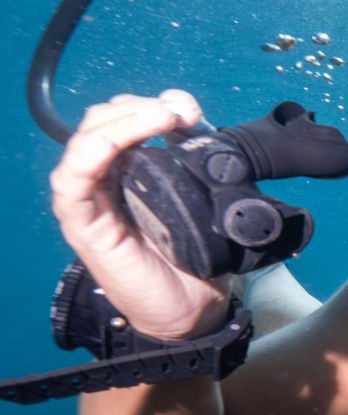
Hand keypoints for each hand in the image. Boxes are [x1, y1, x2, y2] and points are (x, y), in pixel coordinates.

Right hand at [49, 90, 230, 339]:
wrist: (193, 310)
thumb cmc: (195, 259)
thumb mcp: (205, 203)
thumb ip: (200, 168)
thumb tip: (207, 130)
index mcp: (132, 170)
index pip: (126, 118)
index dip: (153, 105)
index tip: (192, 110)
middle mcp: (106, 179)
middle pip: (104, 120)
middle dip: (141, 106)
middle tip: (182, 113)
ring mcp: (91, 200)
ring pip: (87, 140)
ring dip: (123, 121)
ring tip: (162, 118)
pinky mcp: (84, 224)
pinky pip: (72, 180)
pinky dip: (91, 152)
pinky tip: (118, 141)